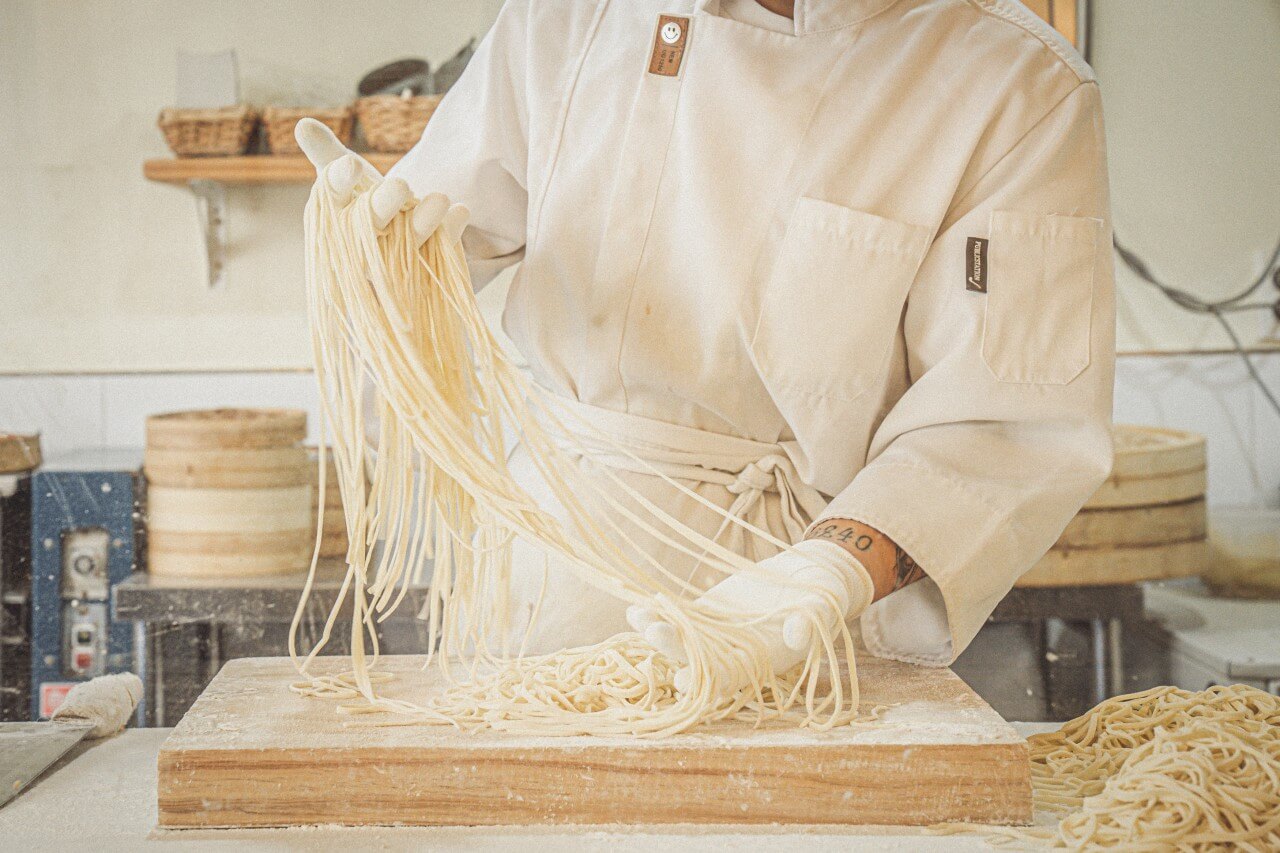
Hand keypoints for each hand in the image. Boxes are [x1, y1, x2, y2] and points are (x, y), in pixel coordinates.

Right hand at [294, 117, 468, 245]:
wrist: (396, 241)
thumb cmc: (363, 202)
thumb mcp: (346, 175)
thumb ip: (327, 153)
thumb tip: (302, 124)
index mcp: (335, 218)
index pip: (332, 198)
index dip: (341, 182)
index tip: (352, 164)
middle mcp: (364, 242)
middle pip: (372, 224)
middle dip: (385, 205)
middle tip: (400, 185)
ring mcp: (397, 257)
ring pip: (410, 239)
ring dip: (425, 221)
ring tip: (440, 198)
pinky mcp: (428, 265)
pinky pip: (441, 249)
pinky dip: (451, 230)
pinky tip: (460, 211)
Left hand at [626, 540, 874, 693]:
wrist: (815, 577)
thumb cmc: (825, 596)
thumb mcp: (822, 608)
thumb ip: (810, 622)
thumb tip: (796, 634)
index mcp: (761, 663)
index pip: (727, 679)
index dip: (705, 680)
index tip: (682, 678)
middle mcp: (735, 654)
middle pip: (697, 658)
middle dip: (673, 648)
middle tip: (653, 632)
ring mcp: (719, 633)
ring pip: (682, 638)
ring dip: (658, 630)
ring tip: (636, 615)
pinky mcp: (710, 611)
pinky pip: (681, 615)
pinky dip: (661, 611)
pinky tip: (638, 604)